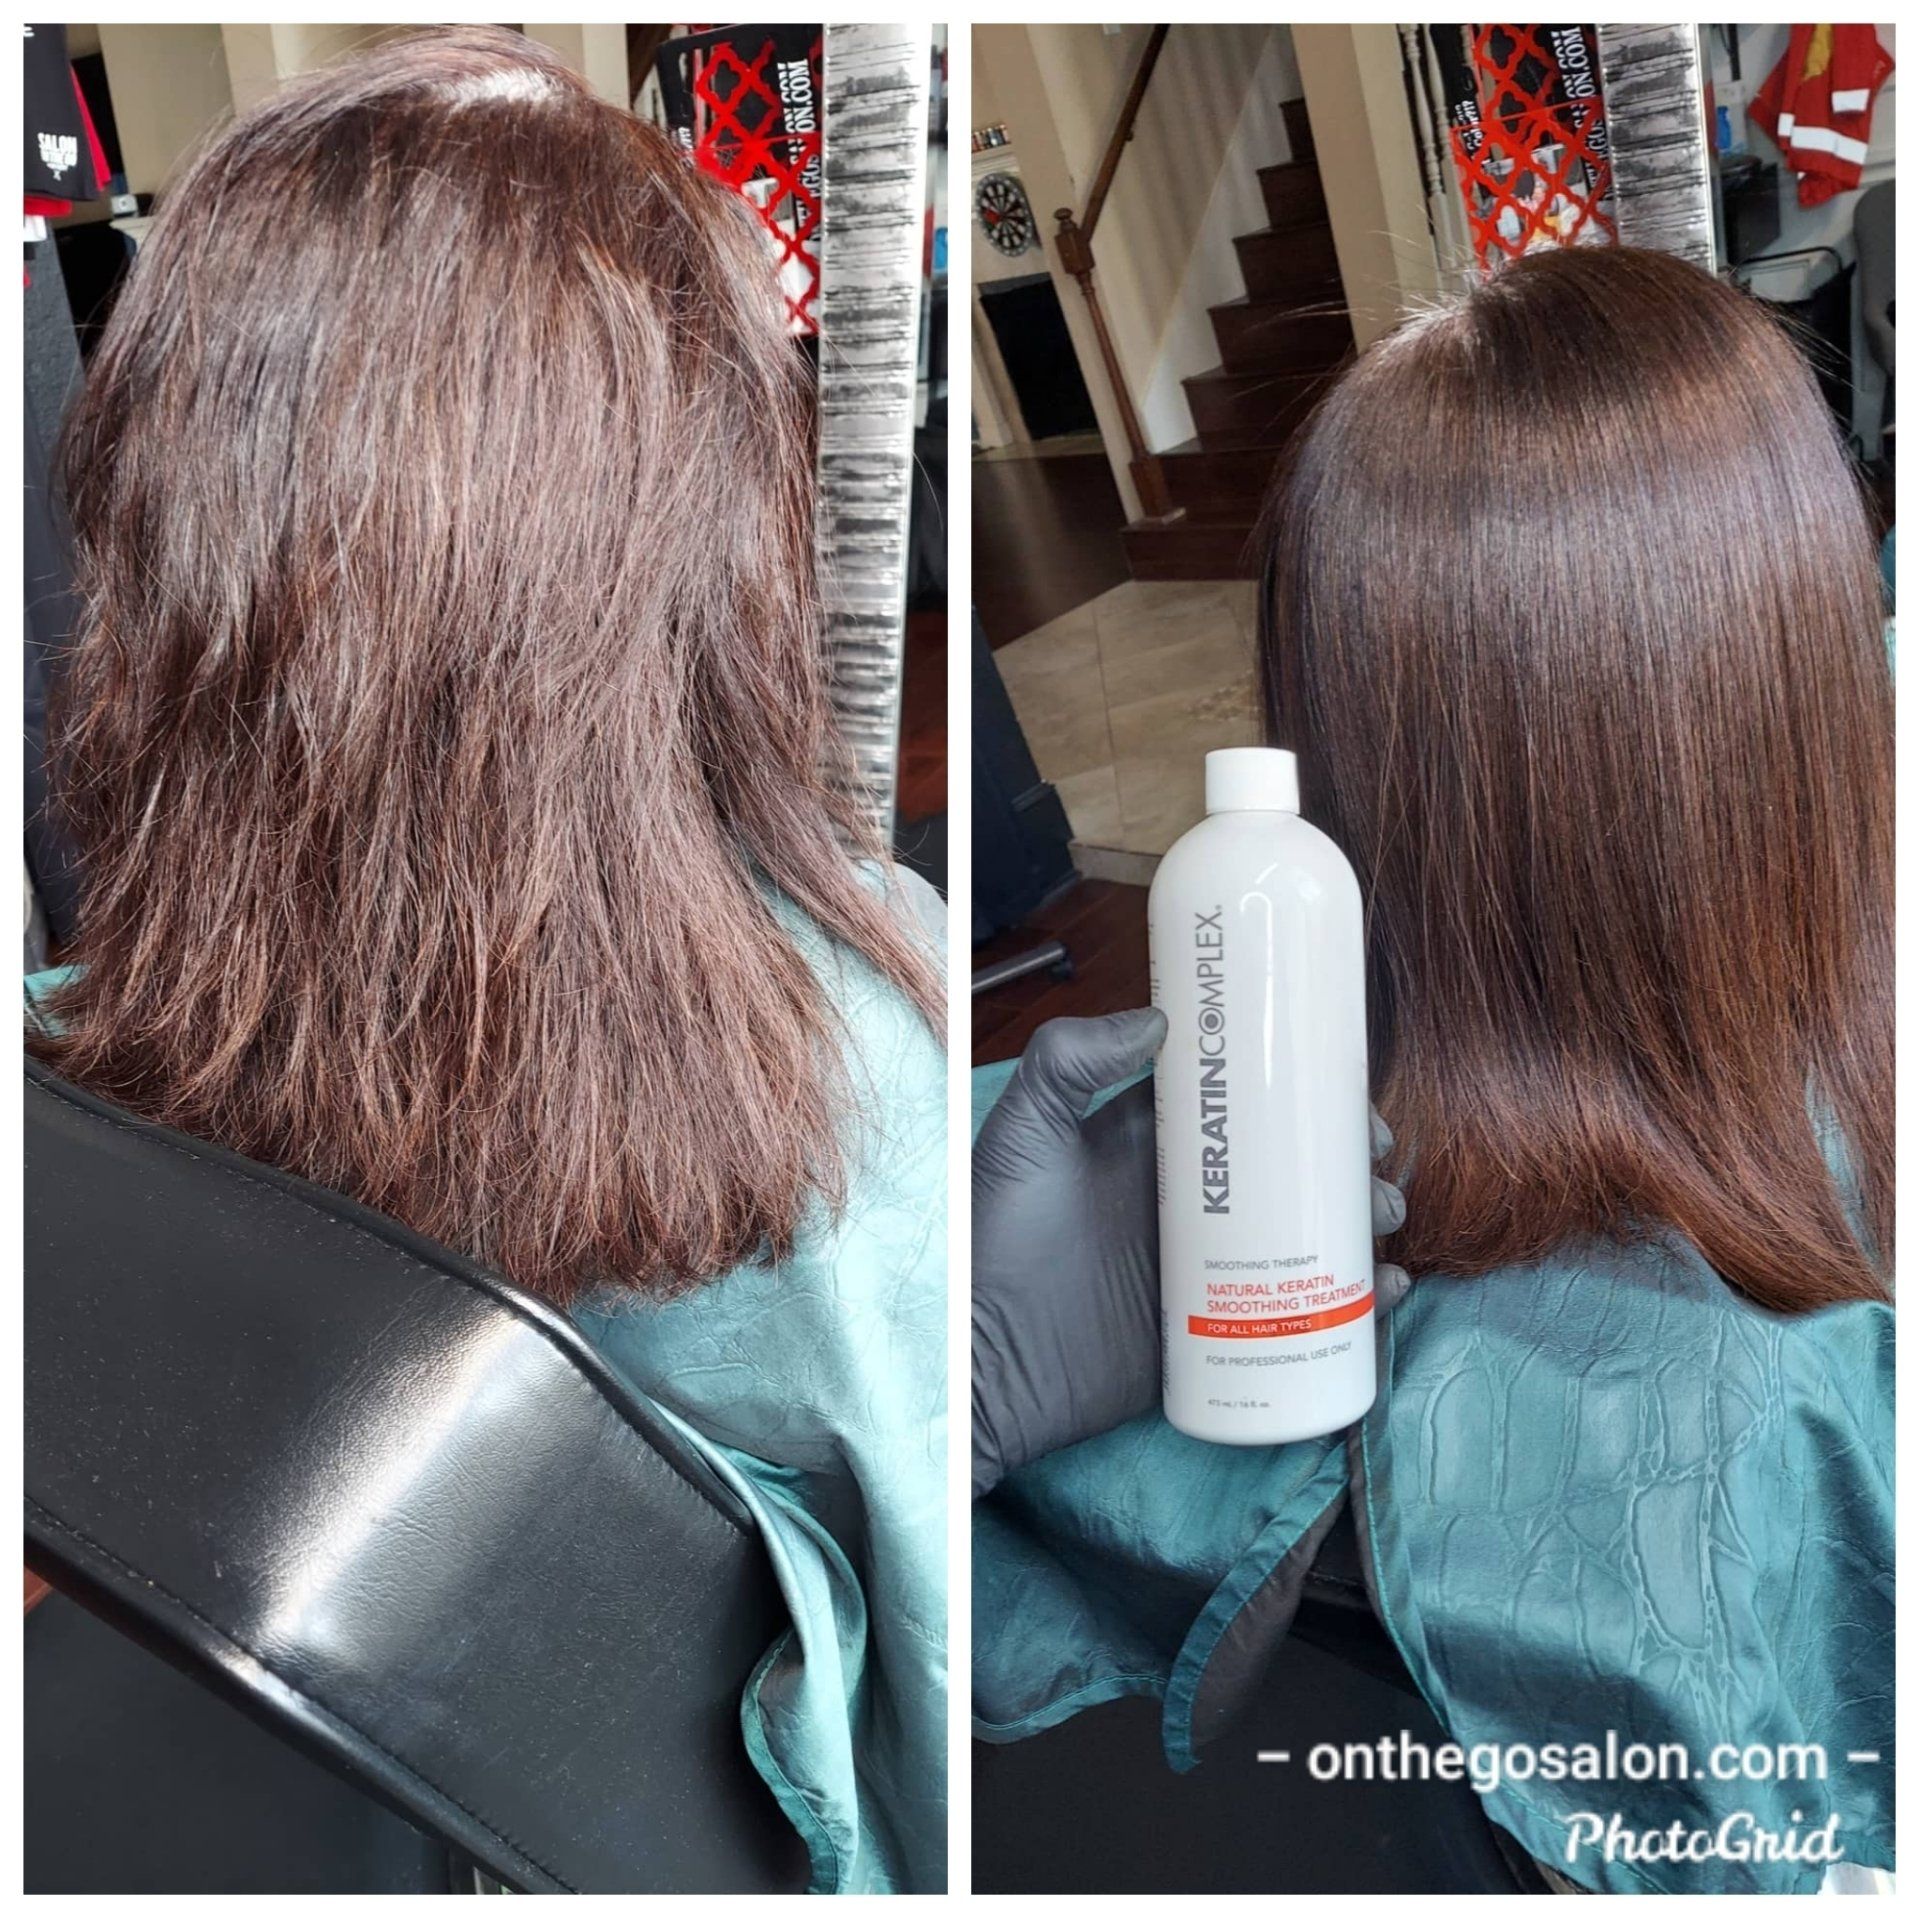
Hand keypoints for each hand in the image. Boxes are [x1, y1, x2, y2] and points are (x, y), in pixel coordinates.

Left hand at [973, 1011, 1410, 1496]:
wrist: (987, 1364)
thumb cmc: (996, 1242)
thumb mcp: (1022, 1137)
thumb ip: (1067, 1064)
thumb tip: (1158, 1018)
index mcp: (1154, 1145)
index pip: (1243, 1104)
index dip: (1301, 1092)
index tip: (1347, 1090)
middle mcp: (1193, 1200)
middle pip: (1291, 1168)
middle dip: (1347, 1161)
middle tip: (1377, 1167)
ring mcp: (1210, 1268)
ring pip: (1307, 1235)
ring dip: (1361, 1223)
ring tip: (1382, 1223)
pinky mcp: (1221, 1332)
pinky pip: (1300, 1314)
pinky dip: (1353, 1305)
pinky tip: (1384, 1293)